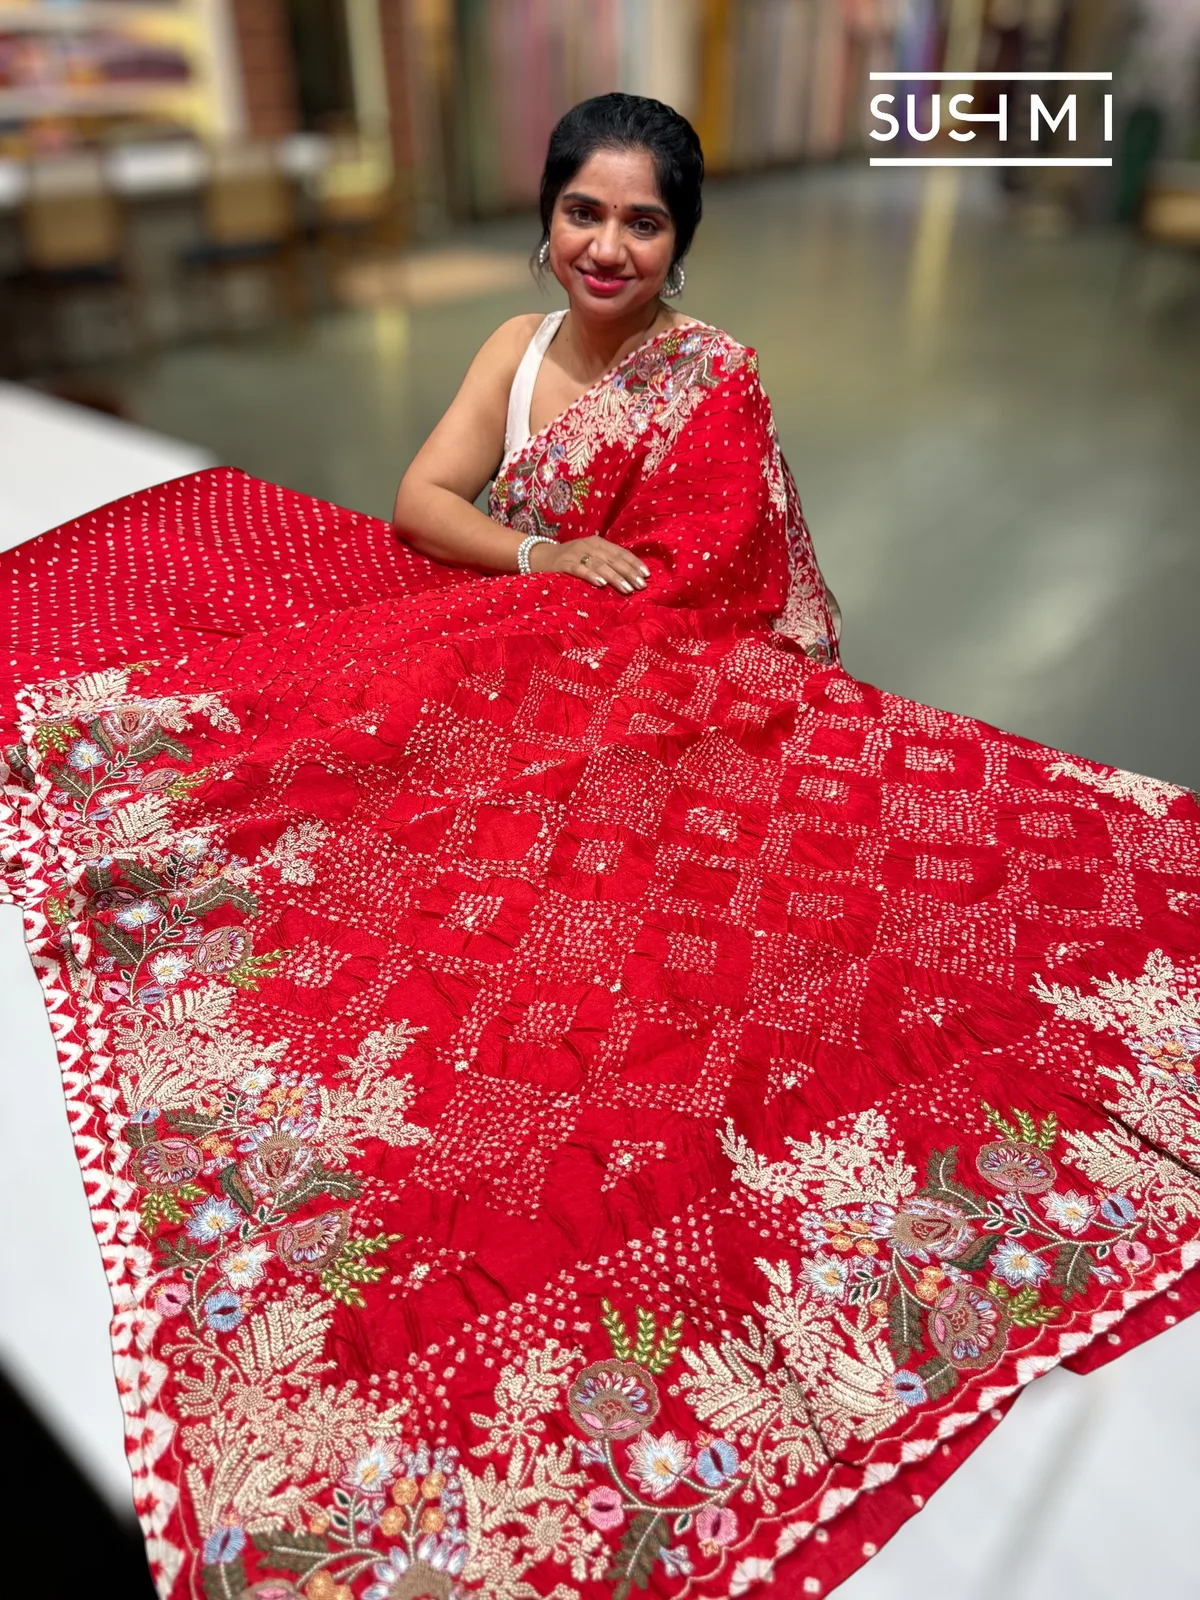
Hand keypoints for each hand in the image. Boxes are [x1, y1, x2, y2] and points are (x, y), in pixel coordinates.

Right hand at [529, 536, 649, 593]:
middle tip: (641, 585)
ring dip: (615, 577)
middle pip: (613, 559)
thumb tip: (631, 576)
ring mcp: (575, 554)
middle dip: (629, 573)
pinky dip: (591, 576)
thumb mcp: (590, 556)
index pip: (620, 552)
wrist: (538, 556)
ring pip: (599, 565)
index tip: (647, 575)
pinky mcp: (563, 564)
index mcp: (598, 543)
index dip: (634, 563)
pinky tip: (601, 584)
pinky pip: (579, 570)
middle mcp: (588, 545)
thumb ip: (607, 562)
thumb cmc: (570, 560)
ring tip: (627, 589)